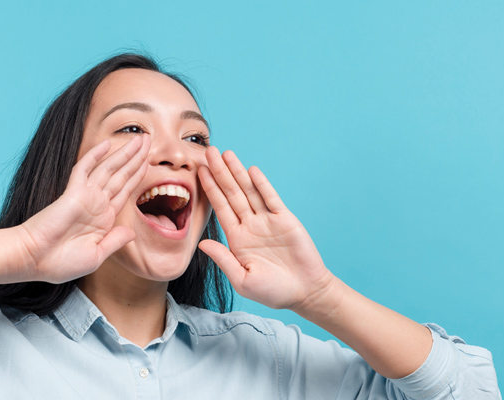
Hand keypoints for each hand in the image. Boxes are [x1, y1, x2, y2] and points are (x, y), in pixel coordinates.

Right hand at [17, 136, 149, 283]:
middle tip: (148, 139)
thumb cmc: (61, 262)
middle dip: (136, 158)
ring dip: (124, 153)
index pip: (126, 191)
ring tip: (140, 139)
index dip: (138, 176)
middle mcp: (97, 204)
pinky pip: (84, 169)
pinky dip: (95, 156)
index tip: (150, 162)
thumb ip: (115, 241)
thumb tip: (132, 232)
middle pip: (121, 175)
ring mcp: (85, 196)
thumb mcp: (96, 255)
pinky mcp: (72, 193)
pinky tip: (107, 144)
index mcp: (104, 219)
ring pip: (108, 169)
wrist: (35, 260)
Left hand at [198, 147, 335, 310]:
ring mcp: (267, 220)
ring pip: (249, 191)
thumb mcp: (242, 279)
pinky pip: (270, 198)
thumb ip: (224, 259)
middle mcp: (249, 225)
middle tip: (208, 151)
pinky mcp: (285, 219)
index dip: (210, 189)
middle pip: (231, 193)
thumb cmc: (273, 291)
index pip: (220, 208)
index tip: (199, 171)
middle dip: (219, 172)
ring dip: (237, 172)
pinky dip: (261, 184)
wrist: (304, 292)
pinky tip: (251, 170)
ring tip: (226, 154)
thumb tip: (202, 243)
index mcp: (236, 238)